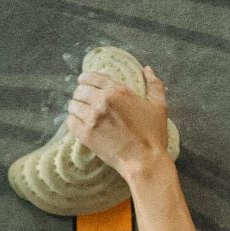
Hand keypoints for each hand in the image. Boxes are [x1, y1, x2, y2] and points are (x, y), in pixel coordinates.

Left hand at [66, 65, 171, 180]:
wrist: (144, 161)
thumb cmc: (152, 135)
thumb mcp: (159, 106)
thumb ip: (154, 85)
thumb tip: (147, 69)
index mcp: (119, 90)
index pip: (93, 77)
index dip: (85, 78)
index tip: (83, 82)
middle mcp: (102, 101)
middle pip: (80, 90)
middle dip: (80, 93)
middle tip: (83, 99)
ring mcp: (92, 118)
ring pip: (73, 105)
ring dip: (75, 107)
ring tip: (79, 112)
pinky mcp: (86, 134)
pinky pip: (70, 121)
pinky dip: (72, 120)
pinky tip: (77, 122)